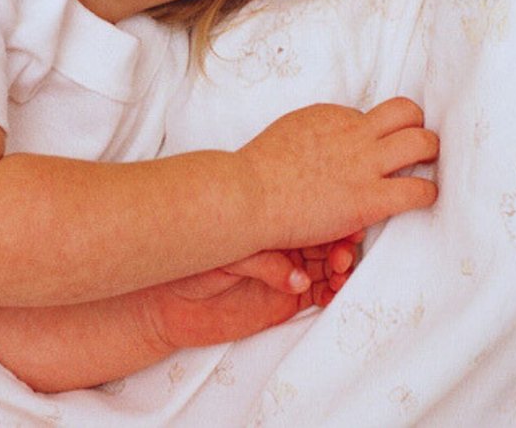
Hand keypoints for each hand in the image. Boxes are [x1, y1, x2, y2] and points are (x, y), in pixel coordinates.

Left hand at [137, 236, 359, 352]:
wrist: (168, 300)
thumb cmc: (190, 262)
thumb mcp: (229, 254)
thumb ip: (264, 264)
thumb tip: (298, 279)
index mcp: (271, 219)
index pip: (311, 215)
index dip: (332, 219)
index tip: (347, 226)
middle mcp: (284, 242)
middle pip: (326, 239)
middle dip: (341, 245)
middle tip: (342, 255)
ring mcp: (287, 270)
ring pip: (328, 266)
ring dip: (341, 269)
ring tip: (339, 273)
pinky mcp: (286, 299)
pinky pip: (318, 294)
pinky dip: (331, 292)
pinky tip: (333, 292)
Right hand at [236, 97, 437, 250]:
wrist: (246, 196)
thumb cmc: (254, 175)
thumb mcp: (286, 135)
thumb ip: (311, 137)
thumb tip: (321, 148)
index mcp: (329, 115)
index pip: (369, 115)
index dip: (374, 133)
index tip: (371, 150)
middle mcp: (353, 132)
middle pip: (407, 113)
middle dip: (416, 128)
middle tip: (416, 148)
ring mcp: (363, 164)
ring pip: (422, 142)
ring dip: (430, 153)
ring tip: (427, 167)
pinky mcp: (369, 198)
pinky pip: (418, 189)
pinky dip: (428, 193)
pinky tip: (423, 199)